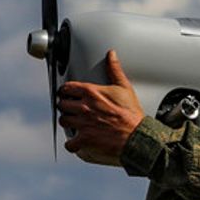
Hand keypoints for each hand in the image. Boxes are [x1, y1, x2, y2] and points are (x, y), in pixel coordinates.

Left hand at [57, 50, 144, 165]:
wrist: (137, 137)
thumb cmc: (132, 114)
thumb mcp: (124, 88)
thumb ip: (114, 70)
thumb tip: (111, 55)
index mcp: (91, 93)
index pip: (66, 88)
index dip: (65, 91)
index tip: (67, 94)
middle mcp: (84, 107)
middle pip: (62, 104)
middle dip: (66, 106)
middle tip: (71, 109)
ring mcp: (83, 124)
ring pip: (63, 121)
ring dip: (68, 122)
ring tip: (74, 123)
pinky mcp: (85, 139)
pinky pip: (69, 143)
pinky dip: (72, 144)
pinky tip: (76, 142)